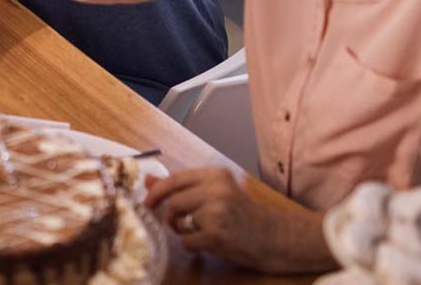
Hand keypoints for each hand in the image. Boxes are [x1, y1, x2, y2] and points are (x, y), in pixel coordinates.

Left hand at [145, 168, 331, 272]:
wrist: (273, 236)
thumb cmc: (241, 213)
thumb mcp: (215, 192)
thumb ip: (182, 186)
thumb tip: (147, 180)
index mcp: (215, 175)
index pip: (175, 179)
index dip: (156, 190)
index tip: (148, 201)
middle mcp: (216, 190)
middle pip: (173, 201)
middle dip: (169, 215)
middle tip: (176, 222)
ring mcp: (216, 212)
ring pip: (177, 220)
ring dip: (181, 230)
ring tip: (197, 231)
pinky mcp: (216, 234)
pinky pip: (186, 240)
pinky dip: (191, 245)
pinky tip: (205, 243)